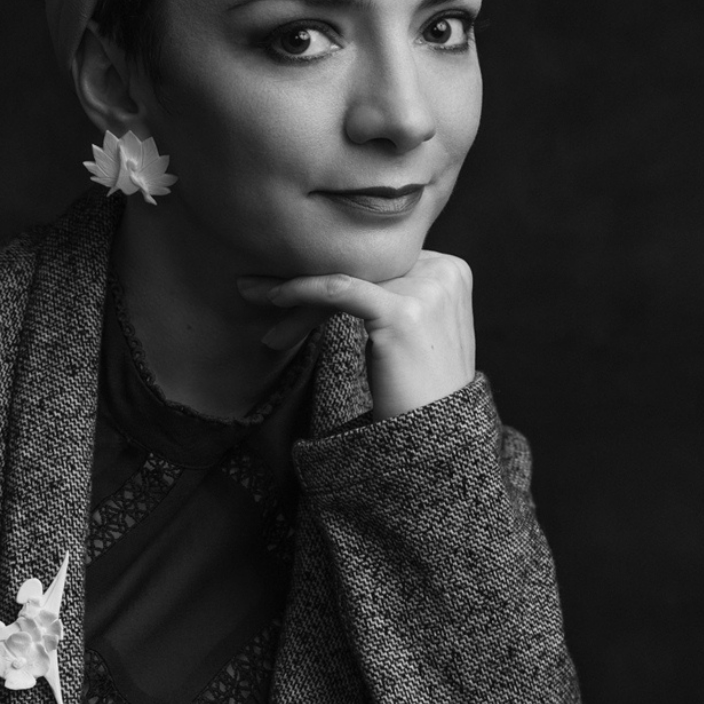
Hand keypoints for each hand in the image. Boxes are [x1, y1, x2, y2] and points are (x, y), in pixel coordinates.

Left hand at [237, 251, 475, 421]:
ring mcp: (426, 290)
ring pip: (342, 277)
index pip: (375, 261)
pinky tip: (273, 296)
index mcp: (450, 270)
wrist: (440, 442)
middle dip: (307, 281)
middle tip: (258, 288)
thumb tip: (335, 275)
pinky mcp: (403, 313)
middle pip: (358, 267)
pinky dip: (300, 289)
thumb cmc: (418, 392)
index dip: (328, 270)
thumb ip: (392, 294)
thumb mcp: (413, 330)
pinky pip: (339, 290)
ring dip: (293, 292)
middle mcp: (444, 272)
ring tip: (253, 295)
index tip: (286, 282)